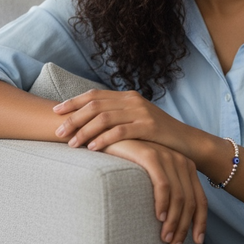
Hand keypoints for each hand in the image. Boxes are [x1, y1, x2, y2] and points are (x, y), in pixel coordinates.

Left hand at [53, 89, 185, 153]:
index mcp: (128, 97)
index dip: (73, 102)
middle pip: (96, 105)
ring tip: (71, 144)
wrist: (188, 143)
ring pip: (105, 118)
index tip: (56, 111)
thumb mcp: (137, 122)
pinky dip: (104, 139)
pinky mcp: (149, 127)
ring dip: (84, 130)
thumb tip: (89, 123)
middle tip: (58, 132)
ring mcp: (142, 112)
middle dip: (74, 118)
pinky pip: (121, 132)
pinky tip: (92, 148)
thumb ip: (118, 118)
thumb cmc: (159, 136)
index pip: (95, 95)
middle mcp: (133, 100)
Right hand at [102, 139, 206, 243]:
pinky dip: (163, 203)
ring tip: (165, 238)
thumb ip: (167, 193)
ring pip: (179, 196)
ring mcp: (166, 156)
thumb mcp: (153, 178)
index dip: (200, 223)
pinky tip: (158, 218)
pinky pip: (162, 184)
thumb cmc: (129, 163)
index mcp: (186, 168)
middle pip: (191, 201)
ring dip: (174, 221)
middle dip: (185, 227)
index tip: (197, 242)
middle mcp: (180, 161)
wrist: (108, 138)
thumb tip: (175, 225)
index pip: (200, 200)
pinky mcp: (150, 154)